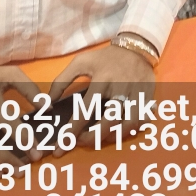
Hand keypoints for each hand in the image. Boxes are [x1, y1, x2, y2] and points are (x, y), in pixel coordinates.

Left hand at [43, 43, 155, 158]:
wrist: (135, 46)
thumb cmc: (105, 57)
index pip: (85, 111)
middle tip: (81, 142)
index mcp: (102, 79)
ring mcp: (136, 93)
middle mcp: (120, 87)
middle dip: (93, 138)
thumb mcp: (81, 62)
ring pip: (128, 124)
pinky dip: (131, 130)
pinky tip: (120, 131)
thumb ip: (61, 81)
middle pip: (109, 122)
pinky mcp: (148, 97)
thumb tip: (47, 103)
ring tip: (101, 138)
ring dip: (113, 136)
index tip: (60, 148)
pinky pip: (142, 120)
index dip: (71, 132)